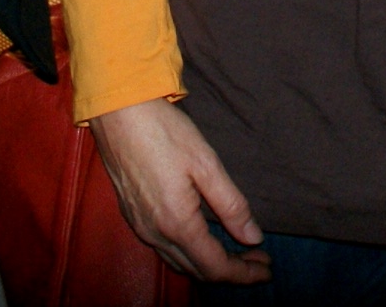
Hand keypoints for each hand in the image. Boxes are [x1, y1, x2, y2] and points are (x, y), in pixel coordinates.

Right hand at [85, 99, 268, 283]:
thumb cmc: (164, 131)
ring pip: (179, 261)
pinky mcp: (132, 214)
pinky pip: (164, 248)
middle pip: (198, 270)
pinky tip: (202, 236)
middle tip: (258, 258)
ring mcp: (140, 226)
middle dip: (231, 271)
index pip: (215, 267)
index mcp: (177, 223)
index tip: (268, 269)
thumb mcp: (206, 164)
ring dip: (209, 263)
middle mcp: (155, 233)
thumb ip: (231, 205)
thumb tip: (253, 237)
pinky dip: (189, 252)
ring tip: (236, 250)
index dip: (244, 273)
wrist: (117, 111)